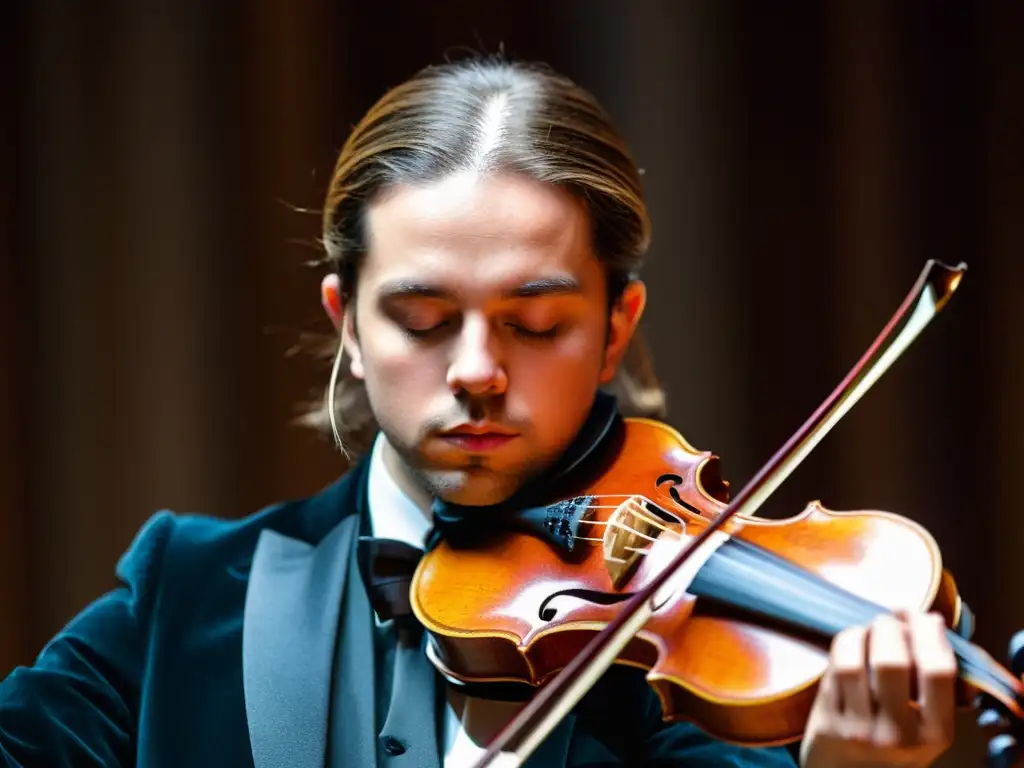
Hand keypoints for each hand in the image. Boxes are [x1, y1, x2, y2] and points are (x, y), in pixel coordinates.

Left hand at [800, 611, 956, 766]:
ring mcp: (859, 730)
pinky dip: (842, 646)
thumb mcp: (927, 725)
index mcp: (935, 733)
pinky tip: (849, 645)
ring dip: (860, 632)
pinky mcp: (827, 722)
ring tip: (866, 630)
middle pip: (891, 660)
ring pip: (853, 660)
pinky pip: (831, 670)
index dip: (929, 632)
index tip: (924, 616)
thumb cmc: (893, 741)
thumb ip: (932, 683)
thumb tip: (926, 618)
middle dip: (889, 626)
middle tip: (888, 620)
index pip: (938, 670)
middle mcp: (898, 735)